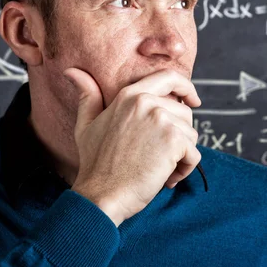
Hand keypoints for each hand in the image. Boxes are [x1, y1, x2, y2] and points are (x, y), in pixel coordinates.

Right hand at [63, 68, 201, 226]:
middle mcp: (147, 102)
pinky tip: (166, 178)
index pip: (169, 77)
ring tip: (159, 169)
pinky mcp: (173, 140)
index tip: (193, 101)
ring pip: (191, 134)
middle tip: (159, 157)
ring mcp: (161, 119)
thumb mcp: (87, 124)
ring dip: (181, 155)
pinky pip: (194, 153)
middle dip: (179, 136)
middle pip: (184, 113)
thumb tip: (72, 71)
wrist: (101, 195)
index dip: (186, 87)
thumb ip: (87, 95)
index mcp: (130, 95)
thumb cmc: (95, 164)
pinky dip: (185, 169)